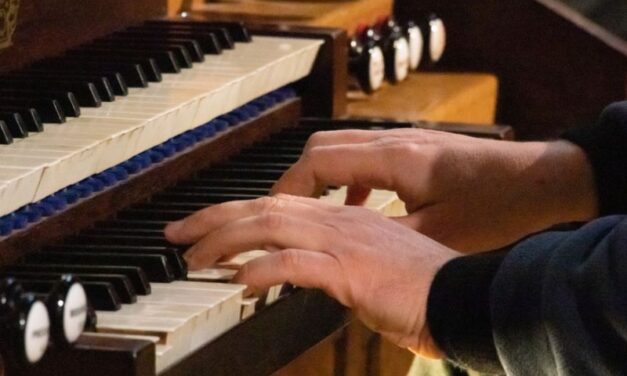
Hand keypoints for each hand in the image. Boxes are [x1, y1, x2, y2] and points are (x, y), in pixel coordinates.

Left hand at [165, 194, 458, 356]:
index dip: (236, 213)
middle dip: (214, 218)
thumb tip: (308, 273)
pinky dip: (263, 268)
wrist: (464, 298)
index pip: (278, 206)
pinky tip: (239, 281)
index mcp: (344, 220)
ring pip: (272, 226)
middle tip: (177, 234)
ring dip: (226, 240)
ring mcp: (346, 243)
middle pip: (264, 208)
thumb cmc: (423, 290)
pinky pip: (297, 263)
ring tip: (192, 258)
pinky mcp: (352, 272)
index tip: (204, 228)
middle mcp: (340, 222)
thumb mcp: (373, 271)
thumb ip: (337, 266)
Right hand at [271, 128, 597, 251]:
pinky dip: (345, 178)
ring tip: (307, 212)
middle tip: (278, 213)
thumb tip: (342, 251)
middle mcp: (393, 142)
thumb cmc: (497, 207)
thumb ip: (384, 237)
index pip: (319, 162)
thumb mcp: (438, 234)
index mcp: (395, 161)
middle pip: (320, 148)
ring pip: (339, 149)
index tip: (269, 214)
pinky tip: (352, 205)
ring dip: (316, 178)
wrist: (541, 181)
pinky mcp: (412, 149)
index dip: (287, 188)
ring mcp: (403, 141)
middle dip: (291, 180)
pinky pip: (362, 156)